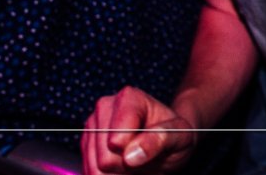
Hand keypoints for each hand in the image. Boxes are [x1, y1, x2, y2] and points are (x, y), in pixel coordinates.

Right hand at [82, 86, 200, 174]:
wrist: (167, 141)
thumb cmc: (175, 135)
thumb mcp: (180, 137)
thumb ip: (159, 141)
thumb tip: (130, 156)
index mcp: (129, 98)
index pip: (118, 141)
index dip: (136, 152)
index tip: (154, 144)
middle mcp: (105, 106)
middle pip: (105, 159)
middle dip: (127, 166)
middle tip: (145, 156)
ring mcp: (92, 125)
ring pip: (95, 169)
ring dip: (118, 173)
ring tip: (136, 160)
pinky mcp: (86, 144)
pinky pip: (90, 173)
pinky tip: (123, 167)